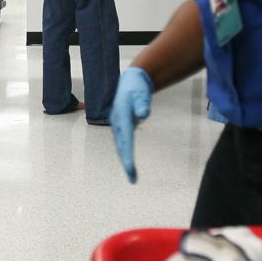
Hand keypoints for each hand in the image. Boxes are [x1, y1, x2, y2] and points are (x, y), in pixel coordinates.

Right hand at [109, 68, 154, 182]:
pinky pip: (123, 142)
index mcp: (121, 117)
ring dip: (125, 159)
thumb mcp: (142, 94)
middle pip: (121, 146)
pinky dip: (126, 152)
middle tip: (133, 179)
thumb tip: (144, 115)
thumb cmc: (137, 88)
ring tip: (132, 175)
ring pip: (121, 145)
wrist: (131, 81)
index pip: (125, 140)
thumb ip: (142, 104)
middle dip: (127, 163)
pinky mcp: (121, 126)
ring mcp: (118, 125)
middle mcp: (117, 123)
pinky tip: (130, 162)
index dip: (127, 155)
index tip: (130, 169)